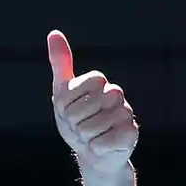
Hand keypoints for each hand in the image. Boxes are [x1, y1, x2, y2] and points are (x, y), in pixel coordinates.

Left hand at [47, 30, 137, 178]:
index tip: (70, 108)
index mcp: (101, 84)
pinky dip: (95, 147)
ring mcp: (126, 115)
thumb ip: (61, 63)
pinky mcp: (131, 134)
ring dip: (84, 136)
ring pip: (92, 126)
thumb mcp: (63, 93)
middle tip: (79, 125)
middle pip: (89, 105)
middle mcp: (117, 96)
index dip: (72, 100)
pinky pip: (103, 142)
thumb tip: (54, 33)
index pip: (90, 82)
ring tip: (89, 136)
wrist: (91, 153)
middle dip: (74, 120)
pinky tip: (100, 146)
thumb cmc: (75, 121)